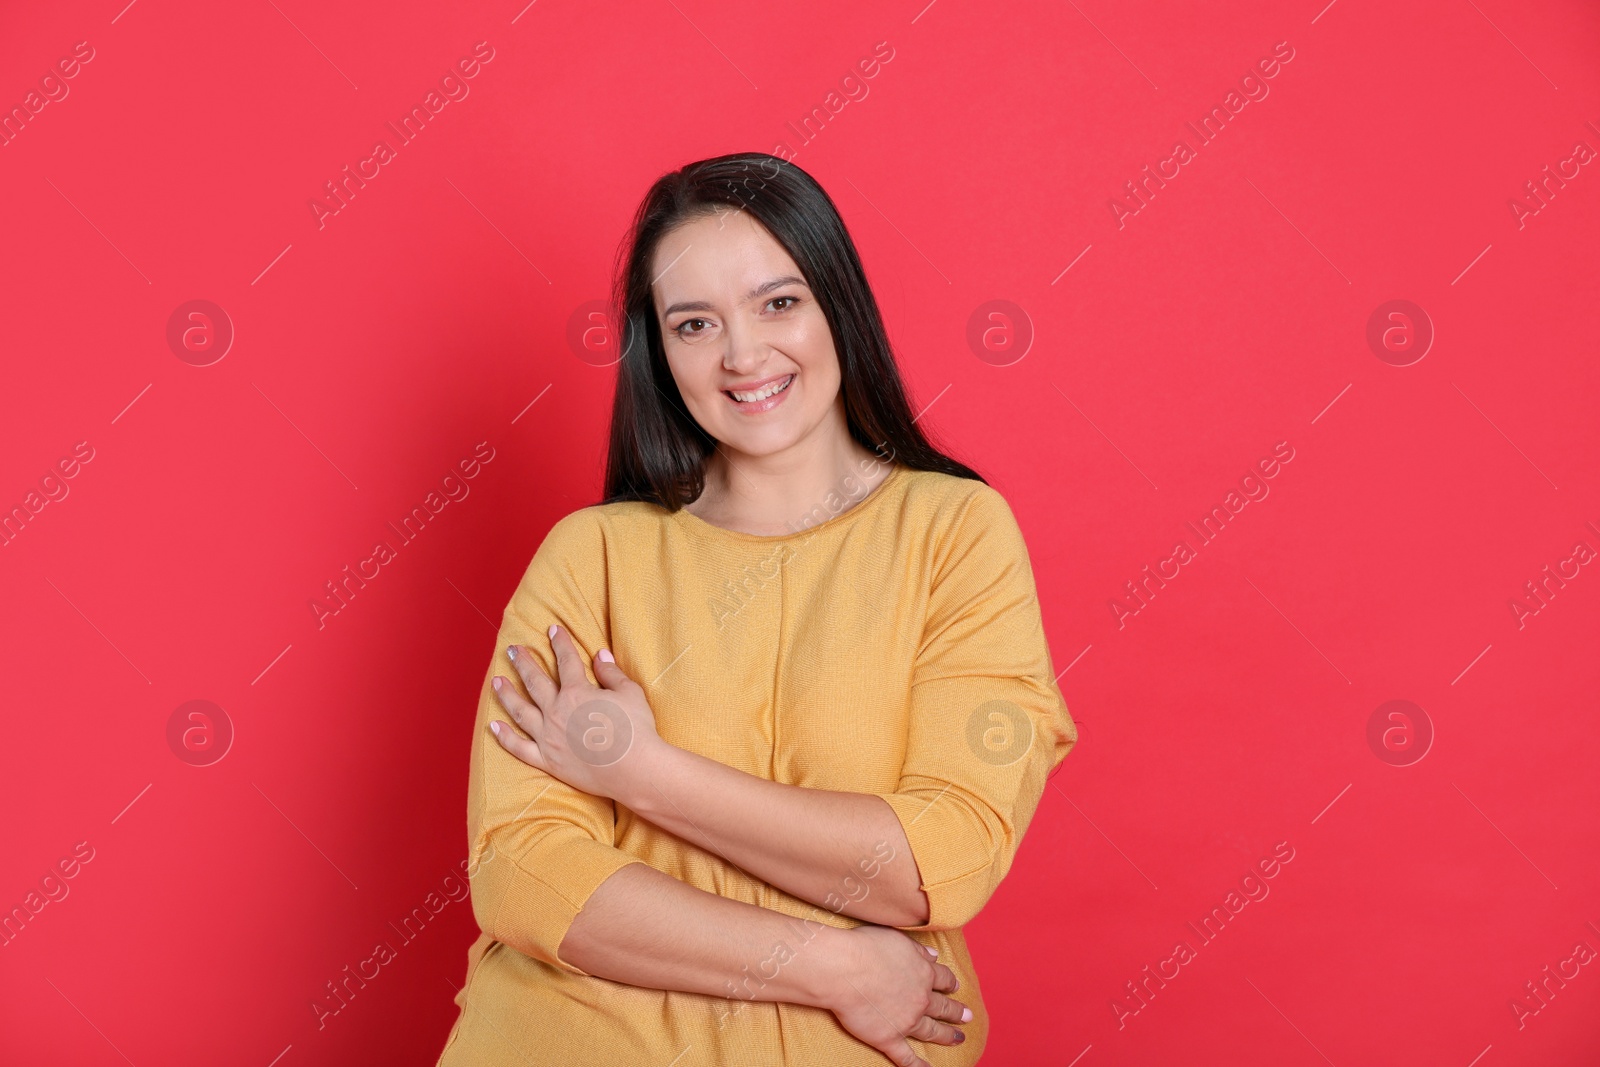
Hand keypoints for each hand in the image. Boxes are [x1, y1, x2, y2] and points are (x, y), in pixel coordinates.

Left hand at [488, 624, 663, 801]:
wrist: (635, 770)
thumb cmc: (636, 730)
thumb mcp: (630, 693)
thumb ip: (611, 673)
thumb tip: (600, 655)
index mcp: (576, 692)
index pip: (566, 661)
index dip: (560, 643)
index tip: (553, 630)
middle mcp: (556, 711)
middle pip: (535, 681)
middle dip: (523, 662)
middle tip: (512, 649)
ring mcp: (548, 737)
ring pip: (520, 711)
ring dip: (506, 694)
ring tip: (496, 681)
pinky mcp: (547, 760)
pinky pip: (519, 747)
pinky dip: (504, 737)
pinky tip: (493, 726)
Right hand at [825, 925, 970, 1066]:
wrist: (844, 969)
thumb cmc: (865, 948)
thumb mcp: (898, 939)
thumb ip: (918, 950)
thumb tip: (933, 956)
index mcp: (922, 972)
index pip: (942, 978)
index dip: (949, 983)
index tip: (954, 987)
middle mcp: (920, 998)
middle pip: (943, 1007)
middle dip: (956, 1012)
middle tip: (967, 1017)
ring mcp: (907, 1021)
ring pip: (932, 1031)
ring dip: (946, 1035)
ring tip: (958, 1039)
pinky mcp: (889, 1038)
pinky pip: (906, 1056)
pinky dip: (917, 1065)